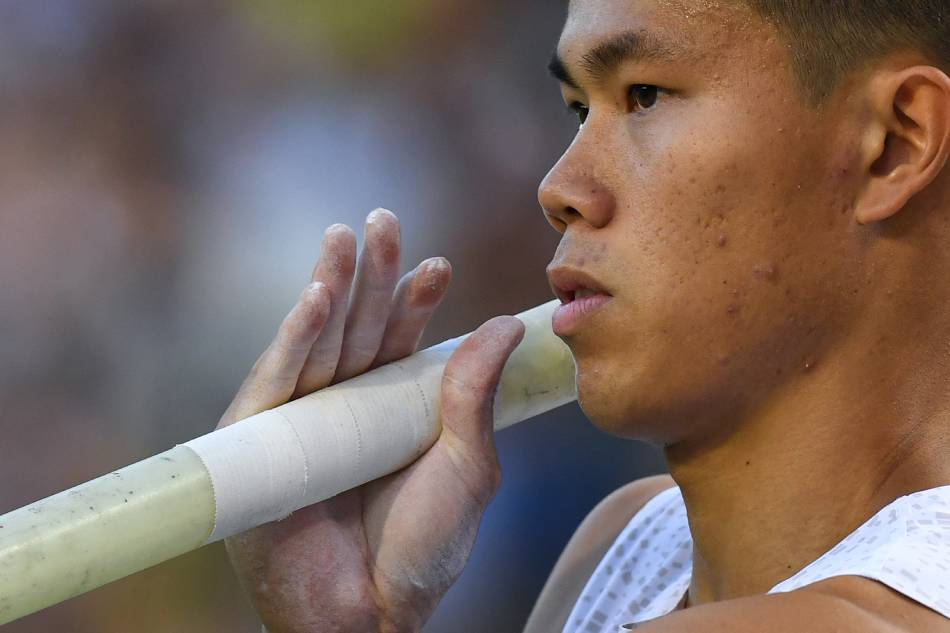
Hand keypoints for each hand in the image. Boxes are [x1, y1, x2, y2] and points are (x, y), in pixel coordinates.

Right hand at [218, 209, 524, 632]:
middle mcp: (347, 407)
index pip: (402, 342)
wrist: (371, 613)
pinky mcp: (262, 442)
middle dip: (372, 275)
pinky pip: (280, 381)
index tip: (438, 265)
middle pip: (359, 328)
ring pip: (318, 341)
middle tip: (383, 221)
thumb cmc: (424, 548)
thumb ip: (475, 395)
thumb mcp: (467, 465)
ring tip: (347, 239)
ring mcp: (304, 420)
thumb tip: (502, 323)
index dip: (416, 301)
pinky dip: (295, 337)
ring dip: (332, 287)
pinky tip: (317, 297)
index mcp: (393, 410)